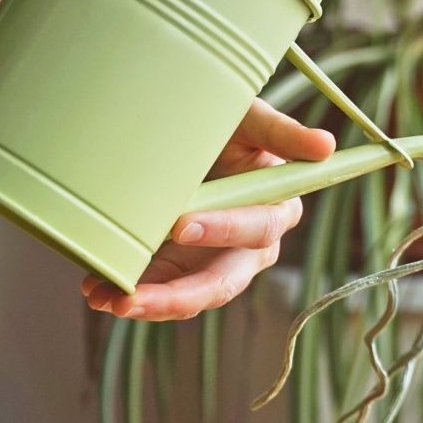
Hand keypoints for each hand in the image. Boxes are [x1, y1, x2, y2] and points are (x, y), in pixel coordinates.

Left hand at [82, 99, 335, 320]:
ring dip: (151, 303)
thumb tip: (326, 145)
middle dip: (179, 293)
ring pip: (192, 295)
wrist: (191, 135)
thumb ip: (283, 132)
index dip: (225, 230)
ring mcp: (217, 261)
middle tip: (133, 296)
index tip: (182, 225)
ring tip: (108, 301)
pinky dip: (131, 294)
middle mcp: (252, 244)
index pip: (258, 227)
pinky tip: (96, 291)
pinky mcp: (185, 269)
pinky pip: (162, 290)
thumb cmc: (229, 125)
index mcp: (277, 206)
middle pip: (225, 279)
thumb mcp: (251, 119)